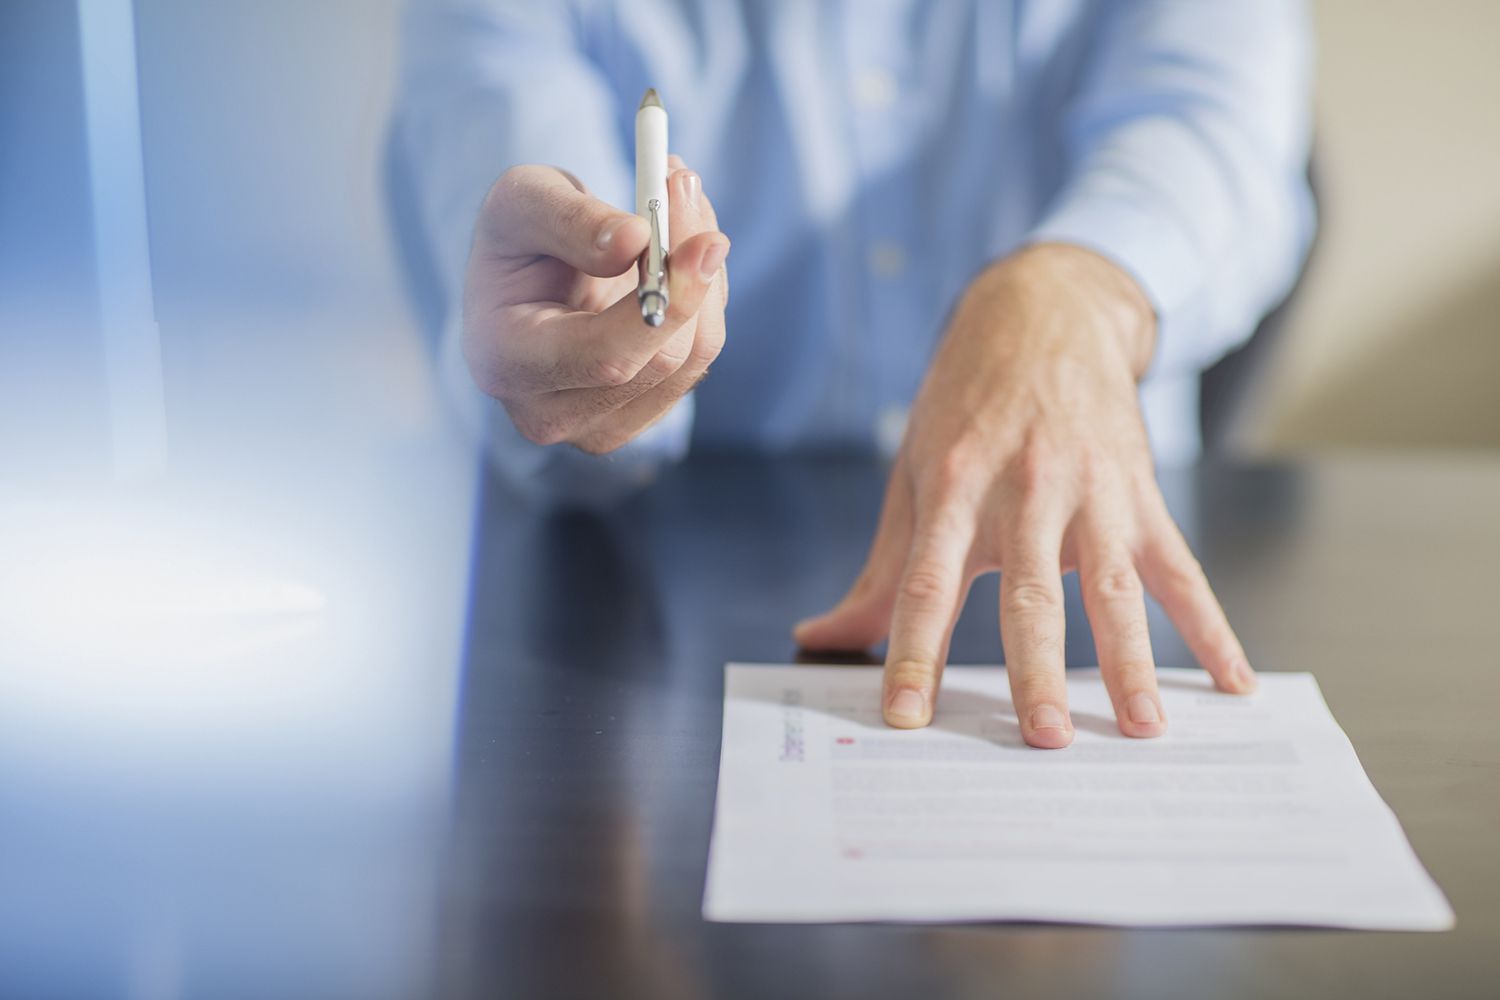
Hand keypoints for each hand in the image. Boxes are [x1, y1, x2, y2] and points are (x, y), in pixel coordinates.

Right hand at [463, 161, 728, 453]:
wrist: (529, 277)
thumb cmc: (517, 238)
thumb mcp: (521, 202)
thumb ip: (570, 220)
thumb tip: (636, 241)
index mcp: (505, 363)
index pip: (606, 357)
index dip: (666, 302)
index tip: (705, 240)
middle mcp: (550, 414)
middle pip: (661, 361)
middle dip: (690, 273)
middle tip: (686, 186)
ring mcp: (599, 428)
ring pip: (693, 357)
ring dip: (703, 275)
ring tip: (679, 201)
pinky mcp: (641, 417)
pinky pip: (699, 355)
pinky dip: (703, 295)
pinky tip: (678, 252)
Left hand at [794, 244, 1255, 746]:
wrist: (1042, 317)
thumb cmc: (965, 407)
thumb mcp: (912, 476)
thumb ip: (882, 572)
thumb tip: (818, 638)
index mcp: (954, 490)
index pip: (927, 585)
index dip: (913, 652)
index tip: (907, 716)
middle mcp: (1024, 491)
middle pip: (1028, 594)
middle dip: (1036, 668)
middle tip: (1043, 737)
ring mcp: (1092, 494)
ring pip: (1113, 587)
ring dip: (1130, 660)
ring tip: (1141, 727)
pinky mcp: (1142, 495)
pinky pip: (1180, 570)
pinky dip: (1210, 627)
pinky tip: (1230, 681)